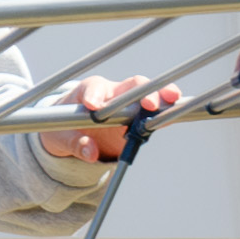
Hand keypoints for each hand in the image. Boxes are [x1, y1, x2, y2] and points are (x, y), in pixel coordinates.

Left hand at [35, 79, 183, 165]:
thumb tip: (90, 152)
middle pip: (131, 86)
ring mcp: (130, 104)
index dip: (95, 95)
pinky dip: (168, 111)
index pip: (93, 88)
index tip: (94, 106)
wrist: (69, 130)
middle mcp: (113, 92)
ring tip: (173, 100)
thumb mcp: (60, 137)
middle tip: (148, 104)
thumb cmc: (61, 126)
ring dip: (162, 96)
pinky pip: (157, 112)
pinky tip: (178, 113)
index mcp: (89, 91)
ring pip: (150, 94)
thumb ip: (75, 143)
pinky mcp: (140, 119)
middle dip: (142, 92)